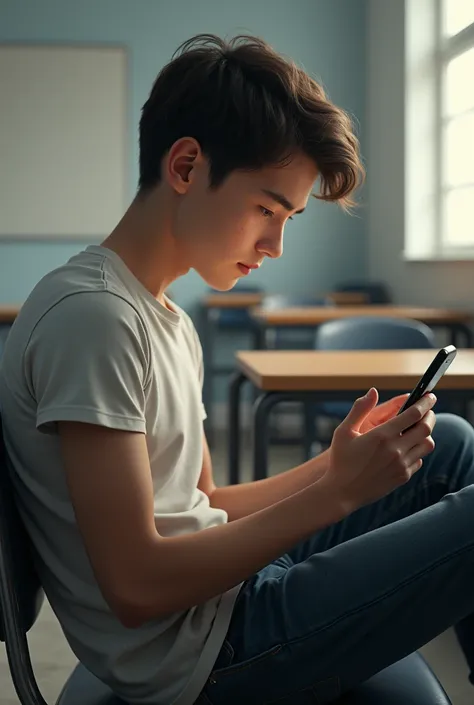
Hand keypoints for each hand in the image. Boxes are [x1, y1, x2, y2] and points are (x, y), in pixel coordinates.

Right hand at [319, 388, 436, 513]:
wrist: (342, 492)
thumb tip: (373, 391)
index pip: (413, 414)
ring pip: (427, 445)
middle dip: (430, 415)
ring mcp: (401, 464)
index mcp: (381, 435)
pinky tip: (408, 447)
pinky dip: (417, 450)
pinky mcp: (403, 476)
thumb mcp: (344, 431)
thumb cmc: (341, 460)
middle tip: (428, 410)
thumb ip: (359, 409)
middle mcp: (395, 449)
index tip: (429, 396)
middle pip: (426, 428)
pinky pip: (419, 460)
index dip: (425, 402)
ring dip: (426, 434)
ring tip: (419, 429)